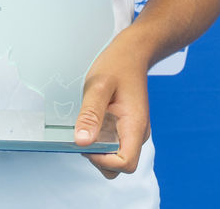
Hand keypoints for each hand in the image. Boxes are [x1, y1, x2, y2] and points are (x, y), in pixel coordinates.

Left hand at [73, 41, 150, 179]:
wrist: (132, 53)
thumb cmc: (117, 65)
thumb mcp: (98, 86)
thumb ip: (90, 114)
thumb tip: (81, 143)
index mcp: (135, 126)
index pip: (126, 164)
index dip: (103, 160)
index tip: (87, 143)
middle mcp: (137, 134)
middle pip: (120, 166)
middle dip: (98, 158)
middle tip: (83, 132)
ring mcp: (132, 132)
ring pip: (115, 157)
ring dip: (98, 149)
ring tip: (87, 123)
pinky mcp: (125, 128)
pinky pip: (113, 145)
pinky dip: (99, 140)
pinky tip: (91, 121)